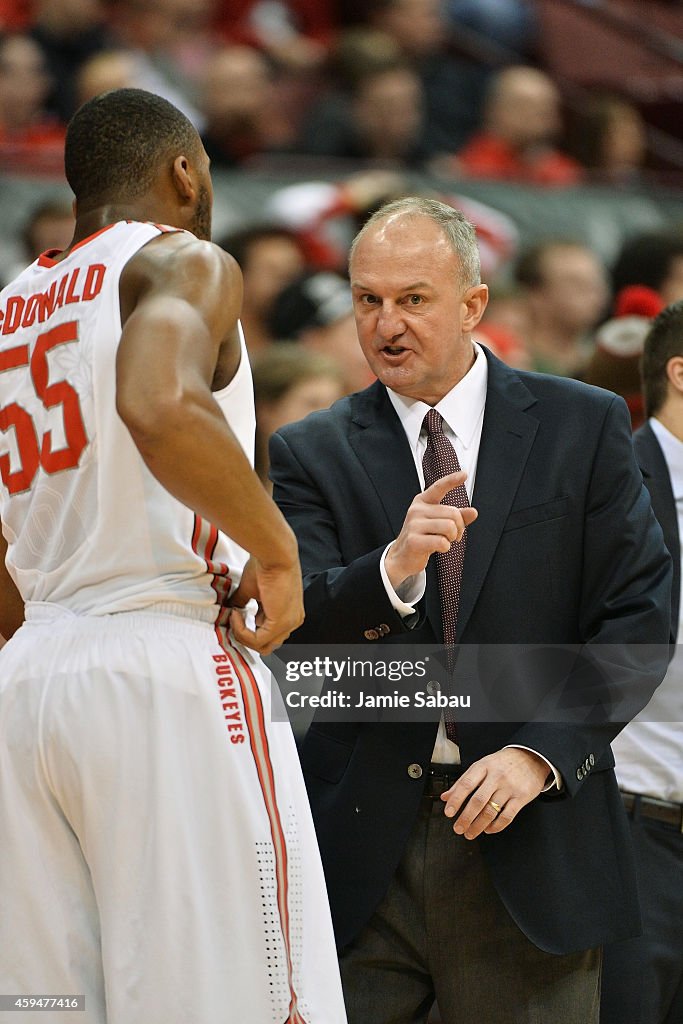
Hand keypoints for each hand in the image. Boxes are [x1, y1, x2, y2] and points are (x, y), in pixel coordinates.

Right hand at [228, 555, 303, 654]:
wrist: (275, 554)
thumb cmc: (267, 564)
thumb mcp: (251, 588)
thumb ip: (243, 602)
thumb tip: (231, 609)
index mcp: (290, 613)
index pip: (269, 634)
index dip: (249, 629)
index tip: (236, 616)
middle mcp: (293, 621)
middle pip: (266, 644)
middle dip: (245, 636)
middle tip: (233, 621)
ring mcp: (289, 624)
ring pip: (262, 646)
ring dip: (242, 634)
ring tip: (234, 615)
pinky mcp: (280, 624)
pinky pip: (256, 640)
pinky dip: (242, 630)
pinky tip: (236, 614)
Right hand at [384, 471, 477, 589]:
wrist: (402, 557)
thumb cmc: (423, 537)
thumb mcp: (439, 523)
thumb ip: (457, 517)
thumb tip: (473, 512)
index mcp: (422, 502)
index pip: (439, 487)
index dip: (452, 480)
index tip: (464, 474)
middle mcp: (417, 510)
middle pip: (453, 513)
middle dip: (459, 527)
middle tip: (453, 536)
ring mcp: (413, 524)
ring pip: (449, 527)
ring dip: (452, 538)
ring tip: (444, 541)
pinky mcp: (414, 540)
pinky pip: (442, 542)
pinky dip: (445, 547)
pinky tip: (437, 548)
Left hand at [440, 748, 549, 838]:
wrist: (530, 757)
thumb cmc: (503, 763)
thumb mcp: (482, 765)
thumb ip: (464, 781)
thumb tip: (446, 796)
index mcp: (483, 766)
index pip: (466, 784)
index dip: (456, 800)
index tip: (448, 812)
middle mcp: (496, 776)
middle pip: (478, 801)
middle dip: (466, 818)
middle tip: (458, 828)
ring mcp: (509, 787)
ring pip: (491, 811)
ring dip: (478, 826)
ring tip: (470, 833)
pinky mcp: (521, 797)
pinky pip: (507, 816)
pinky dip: (496, 826)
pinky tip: (488, 829)